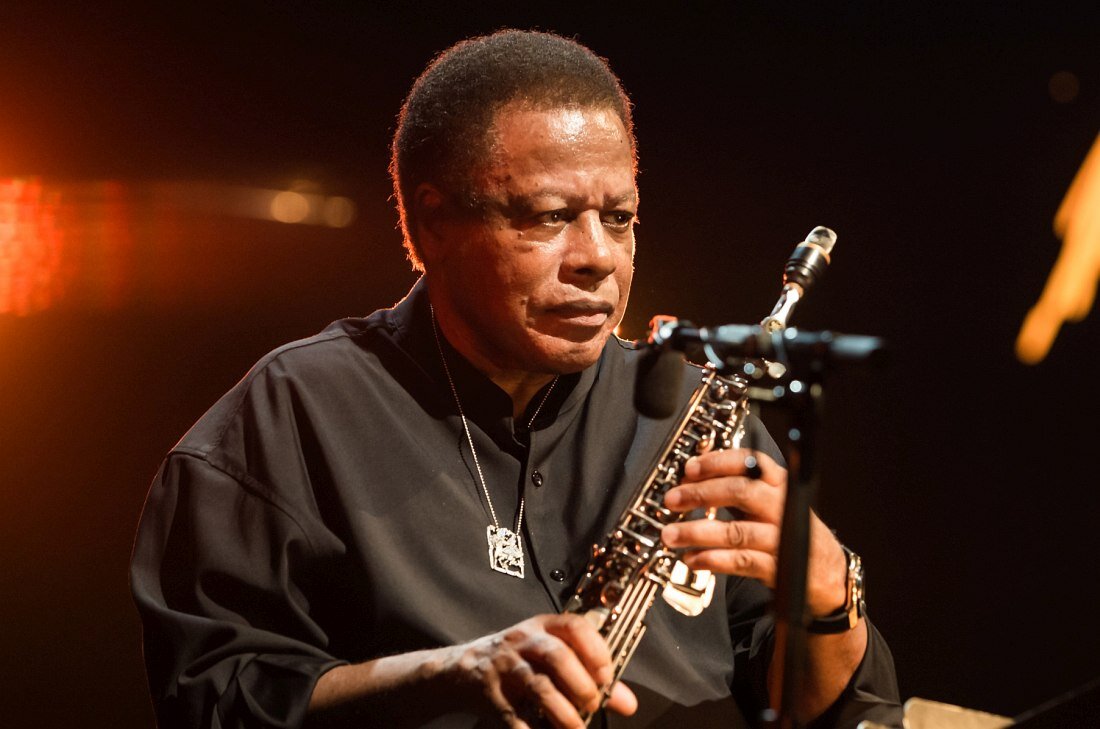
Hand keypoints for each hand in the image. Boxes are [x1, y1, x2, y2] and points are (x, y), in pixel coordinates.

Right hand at [438, 613, 636, 727]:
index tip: (607, 675)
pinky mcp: (491, 695)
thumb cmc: (517, 661)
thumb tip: (627, 702)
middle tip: (592, 704)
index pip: (574, 626)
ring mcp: (505, 667)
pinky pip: (515, 716)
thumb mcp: (549, 657)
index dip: (595, 649)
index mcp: (543, 628)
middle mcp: (523, 642)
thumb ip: (589, 676)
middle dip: (581, 684)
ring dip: (562, 711)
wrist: (463, 669)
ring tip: (575, 727)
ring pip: (538, 686)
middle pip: (557, 656)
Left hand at [660, 449, 847, 617]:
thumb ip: (737, 489)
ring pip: (737, 531)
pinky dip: (712, 560)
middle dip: (702, 493)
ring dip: (698, 532)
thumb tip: (692, 479)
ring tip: (671, 535)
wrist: (827, 573)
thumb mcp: (770, 503)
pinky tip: (692, 559)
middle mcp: (783, 507)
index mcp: (780, 484)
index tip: (689, 468)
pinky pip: (741, 562)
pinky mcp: (780, 569)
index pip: (750, 462)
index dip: (718, 461)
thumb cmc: (789, 531)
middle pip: (742, 492)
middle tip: (672, 499)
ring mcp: (783, 538)